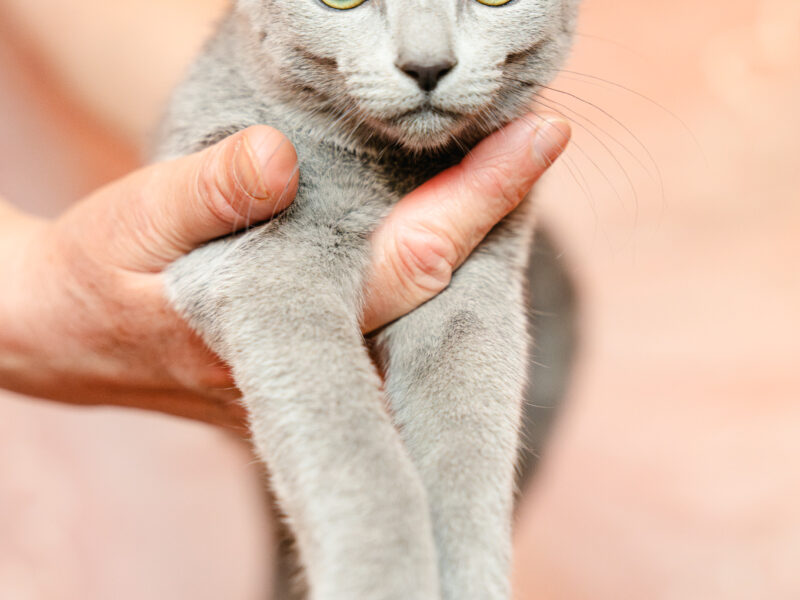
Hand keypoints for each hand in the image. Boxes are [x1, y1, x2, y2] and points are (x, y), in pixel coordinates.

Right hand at [0, 114, 568, 428]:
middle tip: (536, 138)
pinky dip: (424, 250)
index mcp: (281, 326)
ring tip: (505, 161)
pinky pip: (393, 304)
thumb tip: (278, 158)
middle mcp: (320, 362)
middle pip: (436, 287)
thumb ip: (202, 195)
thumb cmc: (95, 278)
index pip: (407, 264)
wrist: (68, 340)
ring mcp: (324, 369)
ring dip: (467, 233)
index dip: (479, 200)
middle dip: (492, 212)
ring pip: (421, 303)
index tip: (540, 137)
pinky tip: (445, 206)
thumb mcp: (130, 224)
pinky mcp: (319, 358)